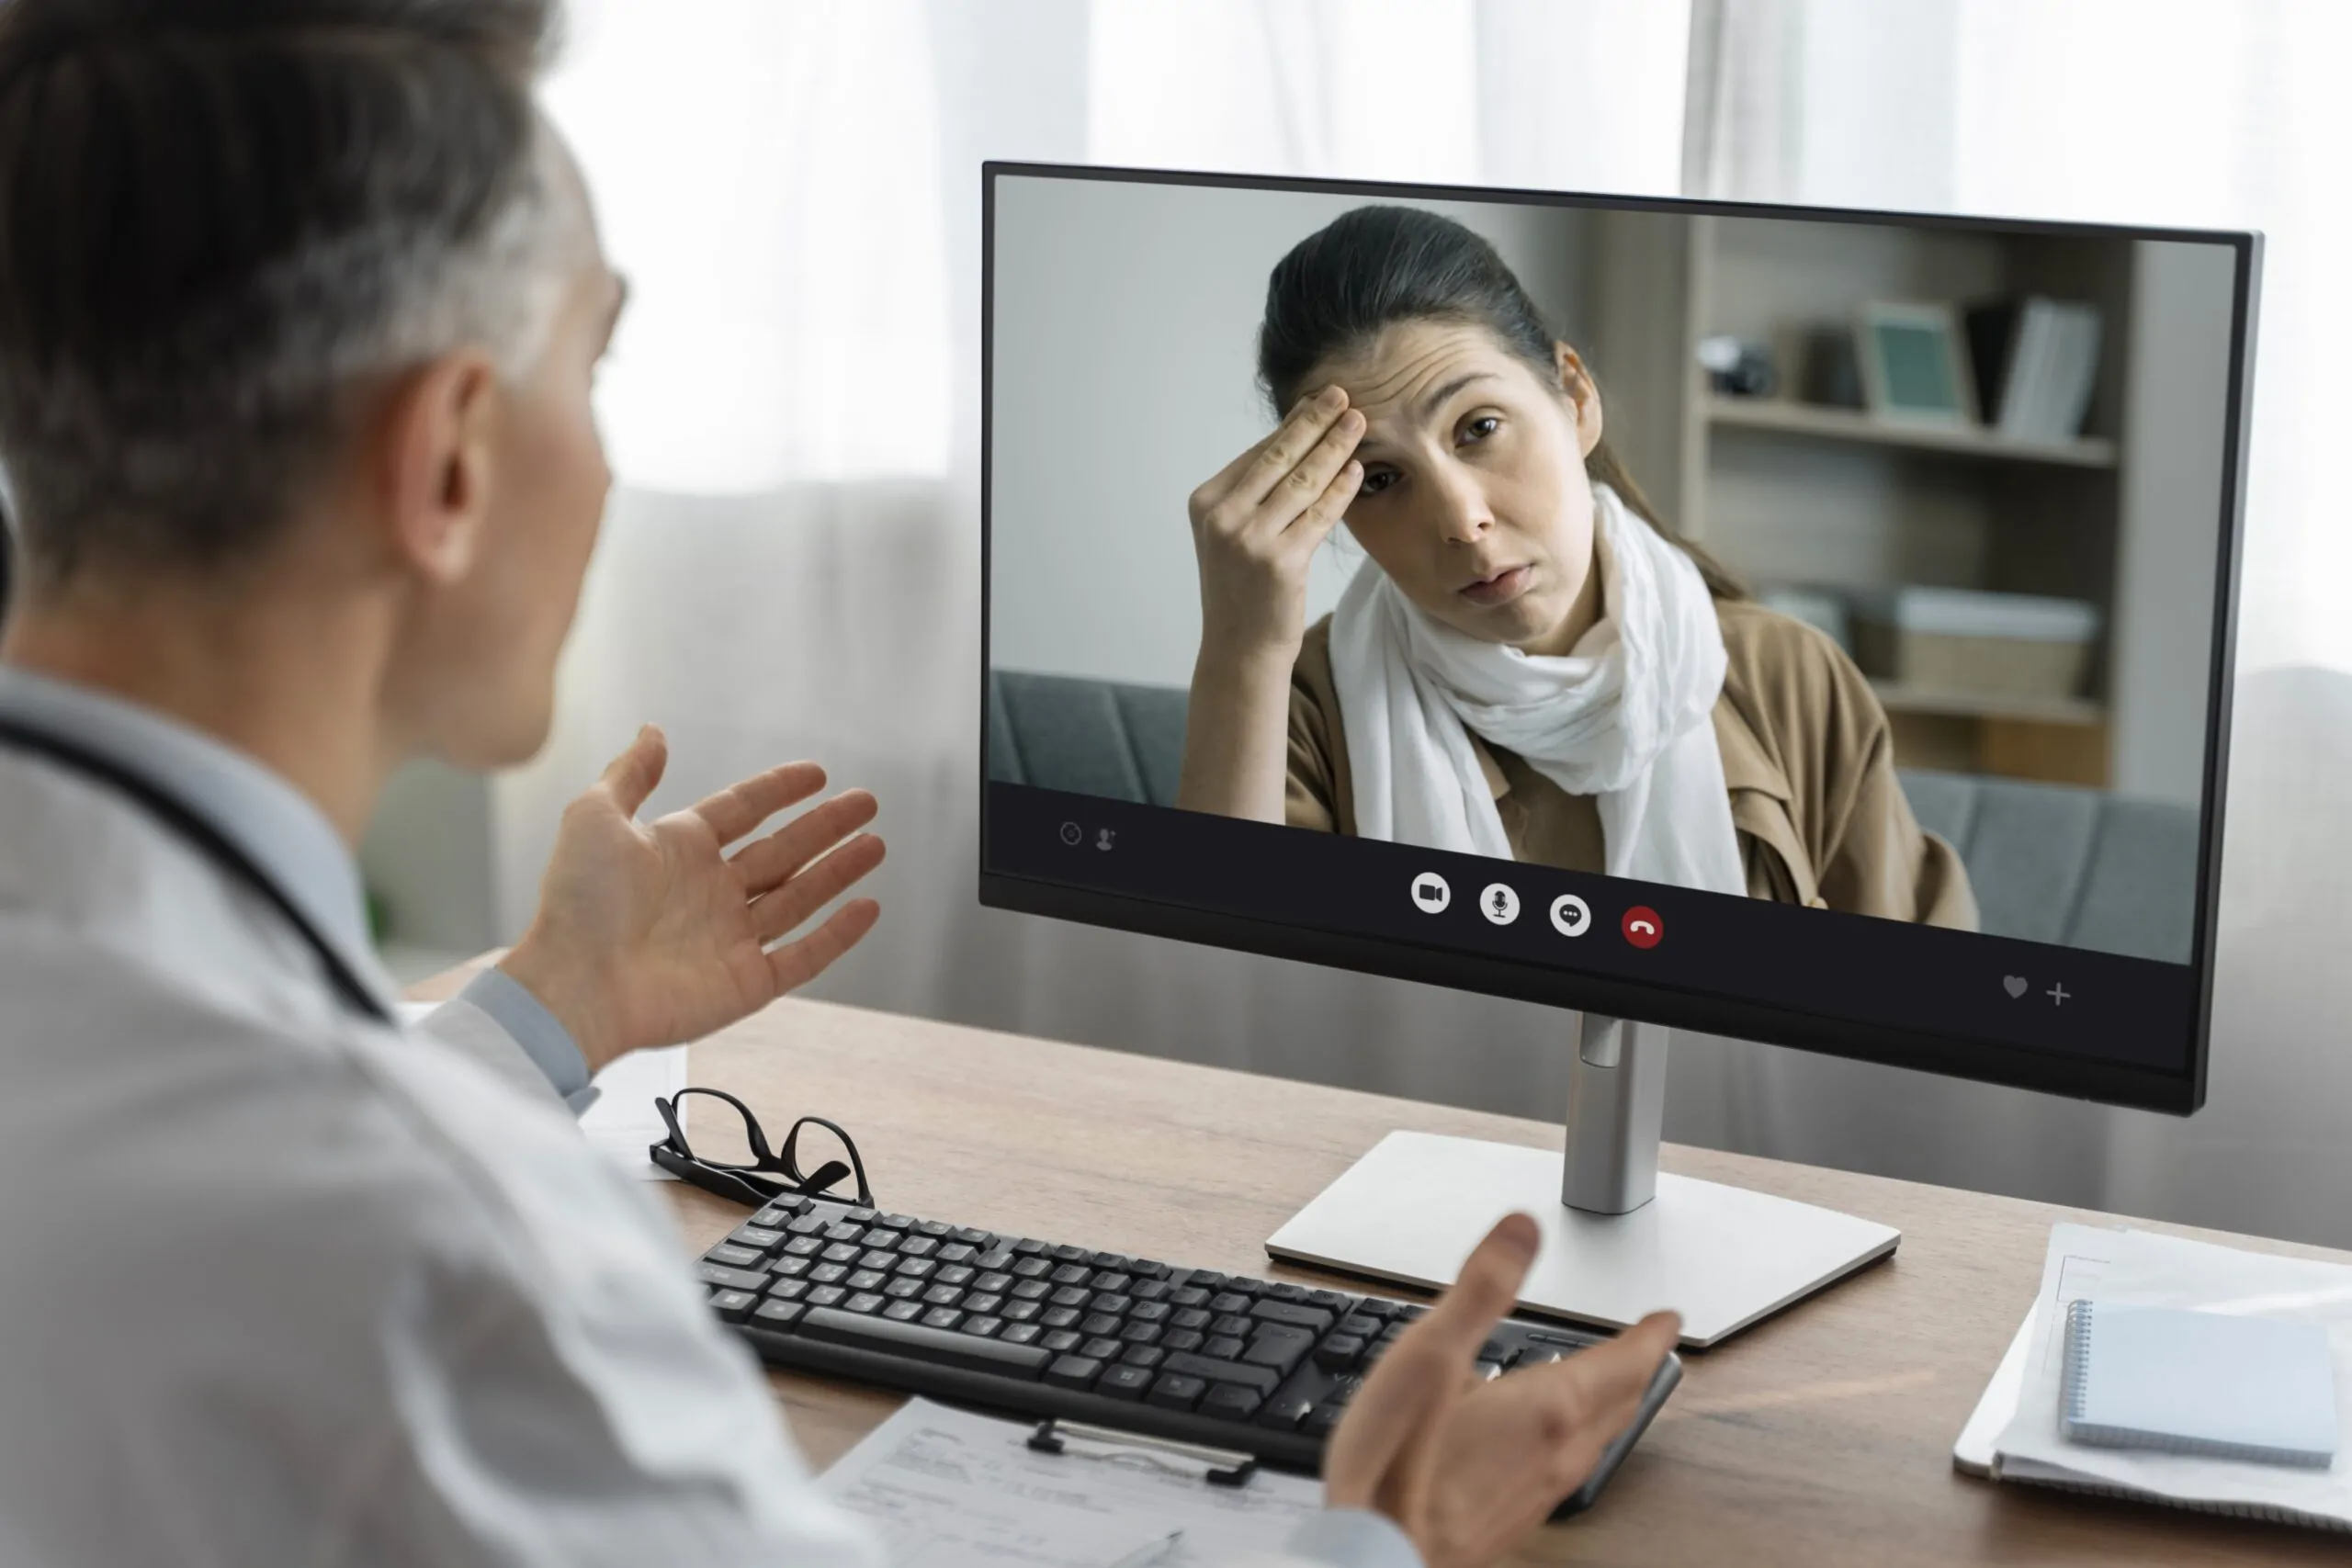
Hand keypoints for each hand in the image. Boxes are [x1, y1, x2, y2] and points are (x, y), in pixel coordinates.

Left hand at [498, 726, 885, 1073]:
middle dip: (825, 826)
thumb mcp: (595, 817)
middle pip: (782, 851)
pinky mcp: (746, 984)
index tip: (817, 773)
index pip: (742, 810)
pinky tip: (868, 907)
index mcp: (678, 851)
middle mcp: (709, 893)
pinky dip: (838, 935)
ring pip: (800, 898)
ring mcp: (730, 939)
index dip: (779, 790)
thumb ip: (631, 773)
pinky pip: (803, 956)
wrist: (575, 986)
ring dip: (839, 871)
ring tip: (876, 844)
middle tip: (866, 802)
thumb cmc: (578, 903)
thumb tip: (653, 730)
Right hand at [1186, 384, 1364, 664]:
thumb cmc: (1243, 586)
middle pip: (1279, 459)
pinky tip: (1357, 470)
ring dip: (1335, 448)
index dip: (1293, 424)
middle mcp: (1222, 517)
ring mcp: (1249, 540)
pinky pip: (1319, 515)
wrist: (1240, 647)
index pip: (1257, 454)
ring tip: (1358, 423)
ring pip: (1302, 482)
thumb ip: (1257, 488)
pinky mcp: (1280, 562)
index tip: (1318, 400)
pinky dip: (1341, 489)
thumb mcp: (1235, 531)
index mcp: (1206, 502)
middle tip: (1343, 395)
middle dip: (1315, 423)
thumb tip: (1296, 430)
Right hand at [1323, 1214, 1680, 1567]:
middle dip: (1637, 1370)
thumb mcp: (1429, 1357)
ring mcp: (1535, 1494)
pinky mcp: (1511, 1520)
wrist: (1378, 1558)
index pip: (1622, 1363)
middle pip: (1618, 1405)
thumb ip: (1480, 1290)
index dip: (1649, 1335)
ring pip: (1596, 1442)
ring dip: (1612, 1407)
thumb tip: (1522, 1232)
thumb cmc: (1393, 1469)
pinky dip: (1577, 1441)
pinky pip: (1565, 1470)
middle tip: (1649, 1347)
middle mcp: (1553, 1455)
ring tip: (1612, 1387)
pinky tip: (1549, 1446)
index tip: (1668, 1318)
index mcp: (1544, 1409)